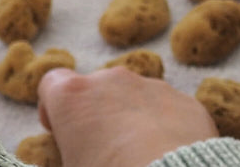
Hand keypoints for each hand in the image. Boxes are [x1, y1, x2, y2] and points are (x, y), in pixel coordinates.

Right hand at [38, 67, 218, 166]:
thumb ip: (72, 154)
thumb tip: (81, 155)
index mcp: (73, 96)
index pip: (52, 83)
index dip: (54, 107)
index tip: (63, 131)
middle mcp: (112, 81)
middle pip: (97, 89)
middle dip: (98, 114)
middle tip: (105, 152)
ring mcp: (153, 86)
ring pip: (136, 98)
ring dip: (134, 119)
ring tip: (140, 158)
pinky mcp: (186, 101)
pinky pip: (170, 110)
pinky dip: (166, 127)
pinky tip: (167, 157)